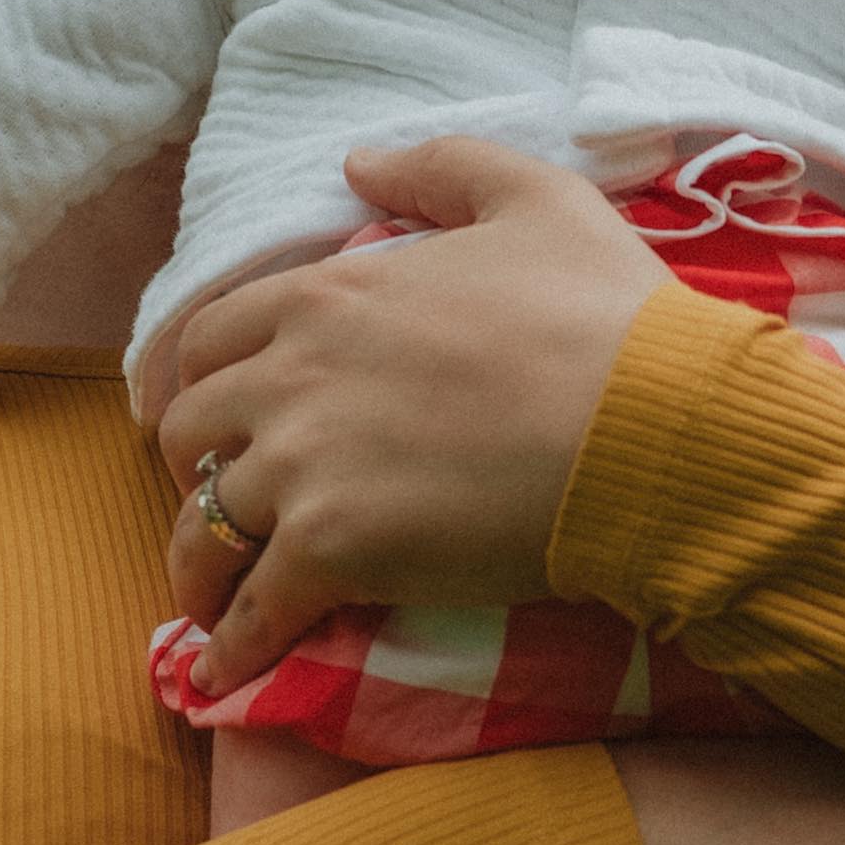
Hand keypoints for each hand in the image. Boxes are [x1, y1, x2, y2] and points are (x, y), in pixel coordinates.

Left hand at [153, 139, 667, 692]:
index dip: (199, 380)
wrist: (655, 425)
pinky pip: (254, 609)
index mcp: (328, 294)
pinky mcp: (334, 550)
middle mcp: (293, 374)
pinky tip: (221, 680)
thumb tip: (356, 164)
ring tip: (207, 605)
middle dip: (190, 471)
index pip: (212, 336)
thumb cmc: (610, 313)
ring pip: (202, 526)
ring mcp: (305, 464)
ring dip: (196, 569)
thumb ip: (439, 169)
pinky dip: (230, 649)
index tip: (204, 416)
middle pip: (189, 430)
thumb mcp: (535, 198)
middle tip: (216, 504)